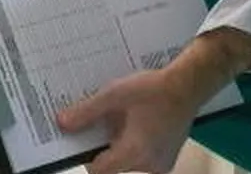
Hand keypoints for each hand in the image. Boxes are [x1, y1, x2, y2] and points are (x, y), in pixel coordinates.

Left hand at [57, 70, 197, 173]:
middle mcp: (149, 165)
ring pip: (127, 162)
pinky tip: (133, 123)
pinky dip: (133, 145)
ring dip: (118, 145)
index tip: (78, 141)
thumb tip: (62, 123)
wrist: (188, 85)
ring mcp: (160, 164)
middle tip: (97, 125)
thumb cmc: (154, 89)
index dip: (84, 156)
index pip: (99, 170)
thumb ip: (87, 112)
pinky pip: (141, 158)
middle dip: (101, 147)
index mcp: (134, 152)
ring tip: (117, 120)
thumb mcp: (114, 95)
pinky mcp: (166, 159)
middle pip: (113, 167)